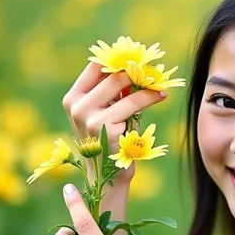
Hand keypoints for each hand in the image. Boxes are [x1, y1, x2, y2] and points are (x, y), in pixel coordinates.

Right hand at [62, 62, 167, 183]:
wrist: (107, 177)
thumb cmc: (110, 140)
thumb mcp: (105, 112)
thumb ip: (113, 91)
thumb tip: (137, 64)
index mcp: (73, 98)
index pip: (94, 66)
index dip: (118, 59)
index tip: (139, 57)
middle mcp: (77, 106)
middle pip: (111, 74)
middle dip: (136, 69)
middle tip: (154, 68)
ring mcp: (90, 118)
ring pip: (123, 86)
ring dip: (146, 83)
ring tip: (161, 82)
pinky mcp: (107, 128)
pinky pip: (134, 104)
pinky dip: (150, 98)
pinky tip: (161, 96)